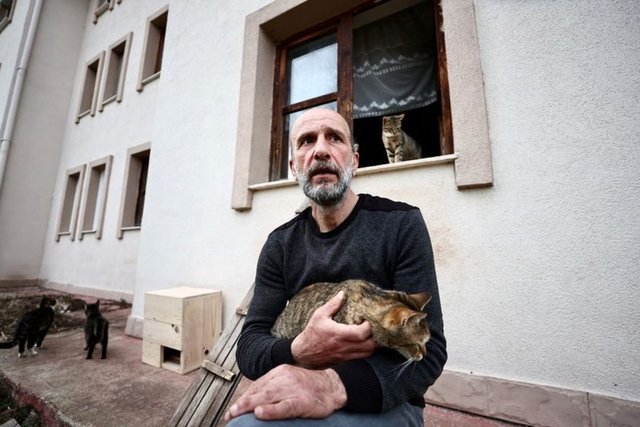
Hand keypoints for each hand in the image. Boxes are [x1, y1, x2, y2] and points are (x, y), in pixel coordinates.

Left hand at [224, 365, 346, 420]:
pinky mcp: (301, 401)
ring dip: (249, 406)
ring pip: (267, 398)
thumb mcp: (289, 380)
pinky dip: (271, 411)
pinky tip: (260, 414)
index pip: (257, 386)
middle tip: (230, 414)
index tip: (233, 410)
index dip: (243, 398)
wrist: (333, 386)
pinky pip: (284, 407)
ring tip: (236, 413)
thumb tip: (254, 401)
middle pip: (258, 391)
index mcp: (279, 372)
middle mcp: (284, 378)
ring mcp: (293, 389)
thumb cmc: (310, 387)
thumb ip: (273, 387)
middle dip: (242, 403)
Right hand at [291, 290, 374, 367]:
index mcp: (339, 334)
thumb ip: (332, 305)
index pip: (362, 333)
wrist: (304, 354)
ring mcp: (346, 355)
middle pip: (369, 345)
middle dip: (374, 335)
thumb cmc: (312, 333)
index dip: (369, 326)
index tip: (366, 319)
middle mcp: (344, 346)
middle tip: (370, 326)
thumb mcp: (319, 315)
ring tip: (369, 334)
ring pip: (368, 352)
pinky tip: (363, 341)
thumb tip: (342, 293)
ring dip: (372, 343)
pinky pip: (362, 357)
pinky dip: (367, 349)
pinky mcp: (346, 360)